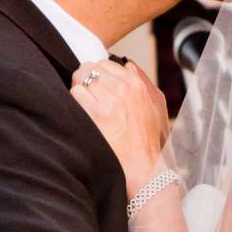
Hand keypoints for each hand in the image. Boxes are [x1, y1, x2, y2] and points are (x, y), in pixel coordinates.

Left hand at [70, 59, 169, 197]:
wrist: (143, 167)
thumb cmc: (149, 141)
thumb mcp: (156, 106)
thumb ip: (143, 82)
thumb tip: (128, 65)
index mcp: (136, 85)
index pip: (106, 63)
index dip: (97, 74)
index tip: (96, 86)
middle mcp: (123, 89)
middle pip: (91, 68)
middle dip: (85, 79)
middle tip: (86, 95)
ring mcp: (109, 101)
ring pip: (81, 78)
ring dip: (79, 90)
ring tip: (84, 105)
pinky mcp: (96, 114)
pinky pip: (76, 93)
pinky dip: (75, 101)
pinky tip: (82, 113)